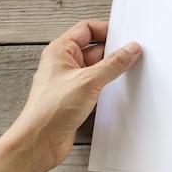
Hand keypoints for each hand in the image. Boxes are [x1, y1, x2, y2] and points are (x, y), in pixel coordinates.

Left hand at [0, 20, 140, 171]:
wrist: (40, 142)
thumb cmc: (49, 110)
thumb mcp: (88, 80)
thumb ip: (113, 64)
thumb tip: (130, 50)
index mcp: (60, 51)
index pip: (87, 29)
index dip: (107, 30)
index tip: (125, 36)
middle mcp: (64, 64)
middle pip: (95, 49)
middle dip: (114, 53)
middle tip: (132, 56)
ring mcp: (71, 81)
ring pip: (98, 68)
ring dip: (112, 71)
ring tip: (126, 74)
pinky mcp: (77, 98)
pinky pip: (98, 85)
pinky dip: (109, 86)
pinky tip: (118, 90)